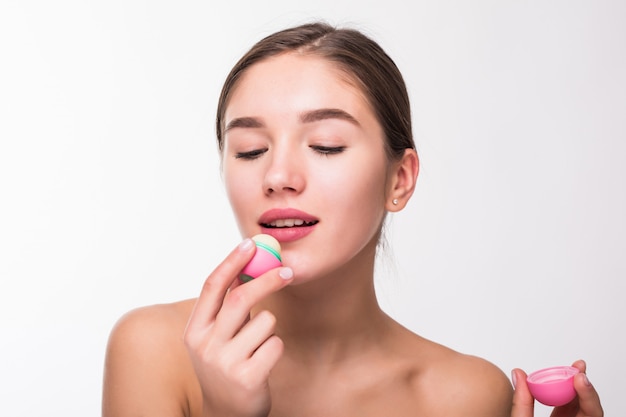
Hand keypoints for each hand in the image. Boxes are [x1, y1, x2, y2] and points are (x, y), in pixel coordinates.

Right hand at [184, 238, 293, 416]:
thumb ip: (228, 305)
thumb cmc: (225, 364)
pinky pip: (275, 344)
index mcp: (194, 330)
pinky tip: (263, 362)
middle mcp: (205, 346)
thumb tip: (250, 264)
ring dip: (269, 327)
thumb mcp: (217, 336)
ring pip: (265, 322)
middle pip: (240, 298)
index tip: (250, 243)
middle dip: (267, 279)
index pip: (211, 287)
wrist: (226, 413)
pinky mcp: (248, 378)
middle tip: (288, 271)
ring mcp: (225, 363)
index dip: (231, 262)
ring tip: (258, 345)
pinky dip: (275, 347)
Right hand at [511, 360, 602, 416]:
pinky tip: (562, 379)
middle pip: (589, 407)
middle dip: (584, 385)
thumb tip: (519, 374)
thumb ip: (522, 402)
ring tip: (573, 368)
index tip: (580, 378)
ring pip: (581, 405)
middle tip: (577, 367)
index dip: (588, 394)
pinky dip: (566, 391)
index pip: (591, 415)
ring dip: (576, 386)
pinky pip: (571, 406)